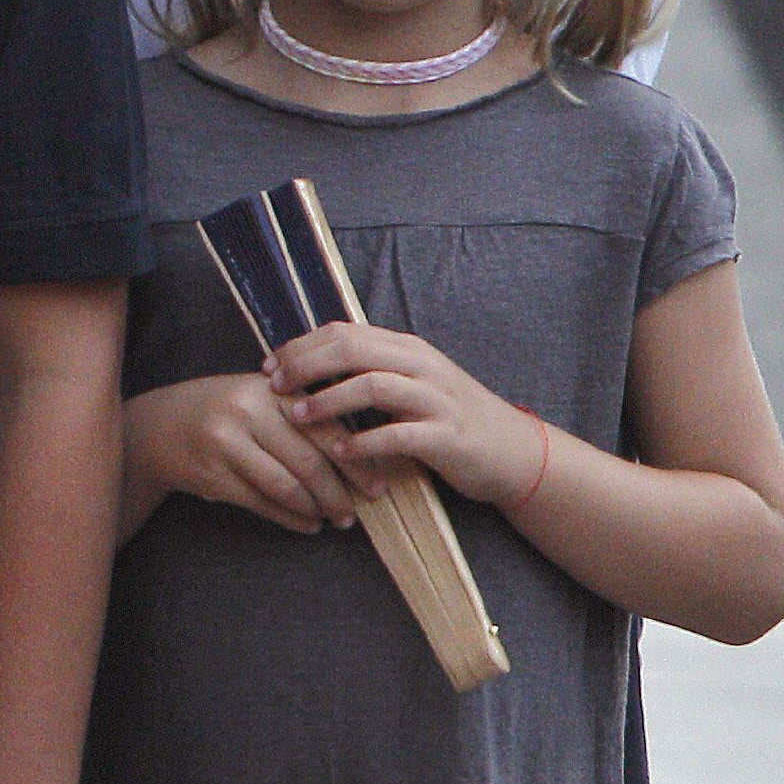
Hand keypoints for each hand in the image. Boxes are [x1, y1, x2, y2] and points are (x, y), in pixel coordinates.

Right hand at [126, 370, 364, 532]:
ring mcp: (225, 442)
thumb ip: (301, 413)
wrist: (155, 426)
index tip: (377, 486)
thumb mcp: (259, 398)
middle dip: (340, 494)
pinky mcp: (211, 473)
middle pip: (309, 462)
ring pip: (287, 486)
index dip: (357, 462)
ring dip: (316, 510)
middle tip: (355, 514)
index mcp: (268, 390)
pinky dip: (291, 519)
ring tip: (332, 521)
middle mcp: (246, 411)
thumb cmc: (221, 412)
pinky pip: (262, 502)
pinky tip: (305, 524)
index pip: (325, 429)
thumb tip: (360, 454)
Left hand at [270, 323, 542, 507]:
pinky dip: (365, 442)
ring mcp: (437, 399)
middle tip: (275, 386)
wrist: (514, 451)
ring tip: (298, 415)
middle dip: (306, 365)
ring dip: (329, 400)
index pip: (343, 332)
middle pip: (353, 350)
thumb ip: (369, 369)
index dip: (301, 346)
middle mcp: (421, 365)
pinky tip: (340, 451)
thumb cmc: (448, 417)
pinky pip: (399, 434)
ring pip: (374, 386)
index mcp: (406, 348)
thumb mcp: (410, 382)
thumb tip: (306, 366)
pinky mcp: (447, 436)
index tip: (269, 365)